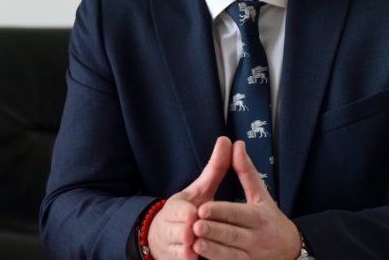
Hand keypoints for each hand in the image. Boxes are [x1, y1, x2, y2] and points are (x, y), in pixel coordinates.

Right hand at [148, 136, 231, 259]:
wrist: (161, 237)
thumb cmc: (188, 210)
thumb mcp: (201, 189)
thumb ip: (215, 168)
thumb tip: (226, 140)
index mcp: (176, 206)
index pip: (180, 209)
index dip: (188, 213)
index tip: (194, 214)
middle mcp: (170, 226)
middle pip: (180, 230)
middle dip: (188, 233)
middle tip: (196, 233)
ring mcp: (170, 246)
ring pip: (180, 250)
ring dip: (188, 251)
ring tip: (196, 250)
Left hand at [192, 141, 300, 259]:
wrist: (291, 251)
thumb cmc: (270, 219)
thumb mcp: (261, 196)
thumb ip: (246, 172)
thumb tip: (236, 144)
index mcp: (259, 217)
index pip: (238, 214)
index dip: (220, 212)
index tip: (202, 208)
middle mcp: (257, 238)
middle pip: (233, 235)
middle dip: (213, 231)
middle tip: (194, 226)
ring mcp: (253, 256)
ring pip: (231, 254)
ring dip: (212, 250)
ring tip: (195, 243)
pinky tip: (202, 258)